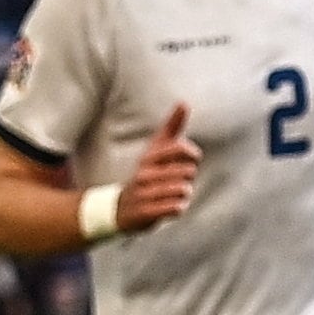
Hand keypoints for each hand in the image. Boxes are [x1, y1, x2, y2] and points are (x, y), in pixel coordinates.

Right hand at [115, 104, 201, 234]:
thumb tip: (184, 102)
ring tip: (173, 193)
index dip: (192, 155)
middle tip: (177, 180)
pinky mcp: (146, 212)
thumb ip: (171, 127)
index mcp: (149, 156)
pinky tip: (170, 206)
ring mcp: (144, 193)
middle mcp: (144, 173)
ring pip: (183, 190)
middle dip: (189, 177)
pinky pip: (176, 207)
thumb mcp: (156, 149)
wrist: (120, 208)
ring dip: (184, 193)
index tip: (190, 160)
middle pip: (188, 171)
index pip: (180, 148)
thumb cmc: (147, 174)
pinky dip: (179, 207)